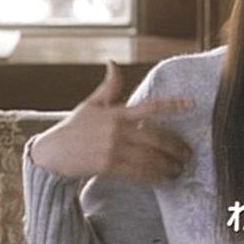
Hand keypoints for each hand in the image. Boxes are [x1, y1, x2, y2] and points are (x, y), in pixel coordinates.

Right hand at [31, 60, 193, 183]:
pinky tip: (164, 180)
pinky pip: (138, 173)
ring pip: (150, 158)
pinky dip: (154, 177)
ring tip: (180, 169)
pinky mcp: (109, 167)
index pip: (150, 106)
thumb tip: (112, 63)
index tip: (191, 104)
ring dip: (168, 165)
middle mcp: (118, 131)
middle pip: (156, 138)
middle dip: (176, 147)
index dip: (172, 104)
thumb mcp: (91, 104)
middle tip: (188, 153)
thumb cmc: (74, 127)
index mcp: (117, 113)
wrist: (51, 153)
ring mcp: (113, 150)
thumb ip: (109, 86)